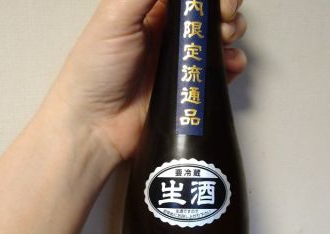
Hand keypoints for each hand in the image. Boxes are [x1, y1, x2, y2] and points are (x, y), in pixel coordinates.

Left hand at [47, 0, 247, 160]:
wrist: (97, 125)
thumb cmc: (97, 71)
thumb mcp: (115, 17)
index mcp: (149, 11)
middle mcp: (168, 34)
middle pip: (208, 12)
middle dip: (225, 8)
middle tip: (225, 17)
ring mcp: (180, 63)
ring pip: (219, 38)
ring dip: (232, 32)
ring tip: (226, 38)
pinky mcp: (189, 89)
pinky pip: (219, 73)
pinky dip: (232, 65)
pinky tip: (230, 65)